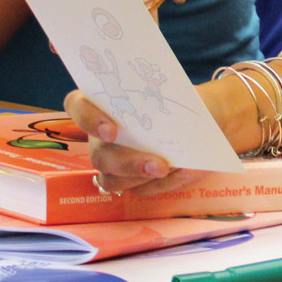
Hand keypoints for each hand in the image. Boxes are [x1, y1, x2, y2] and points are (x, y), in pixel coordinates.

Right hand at [63, 88, 199, 195]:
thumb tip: (173, 119)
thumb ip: (168, 100)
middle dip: (128, 163)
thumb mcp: (177, 91)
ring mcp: (114, 162)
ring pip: (113, 180)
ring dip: (142, 178)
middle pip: (99, 155)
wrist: (204, 115)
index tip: (112, 130)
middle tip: (158, 165)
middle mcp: (102, 136)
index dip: (88, 119)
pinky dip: (165, 183)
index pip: (77, 106)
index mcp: (105, 104)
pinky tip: (186, 171)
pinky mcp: (133, 181)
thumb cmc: (181, 98)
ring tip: (171, 169)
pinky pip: (141, 189)